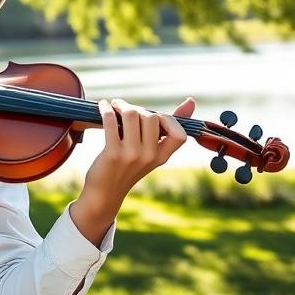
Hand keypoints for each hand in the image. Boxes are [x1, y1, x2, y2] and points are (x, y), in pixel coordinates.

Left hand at [79, 96, 195, 220]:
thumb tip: (191, 101)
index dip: (169, 120)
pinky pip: (111, 121)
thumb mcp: (150, 152)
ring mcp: (132, 155)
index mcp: (162, 156)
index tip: (154, 116)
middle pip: (151, 117)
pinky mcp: (112, 154)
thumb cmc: (127, 167)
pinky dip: (105, 109)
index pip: (179, 134)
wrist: (105, 193)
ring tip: (114, 106)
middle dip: (137, 109)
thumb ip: (167, 129)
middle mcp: (149, 156)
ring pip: (132, 115)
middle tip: (124, 109)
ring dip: (120, 105)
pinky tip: (103, 106)